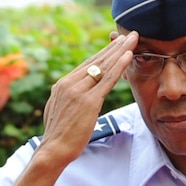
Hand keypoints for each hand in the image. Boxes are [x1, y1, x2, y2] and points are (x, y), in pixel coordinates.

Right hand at [38, 32, 137, 162]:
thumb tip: (72, 96)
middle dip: (114, 46)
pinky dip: (119, 66)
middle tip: (129, 34)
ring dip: (120, 51)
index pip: (87, 65)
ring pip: (104, 67)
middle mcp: (69, 84)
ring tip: (133, 38)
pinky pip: (107, 80)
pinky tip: (128, 55)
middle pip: (97, 61)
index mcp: (62, 85)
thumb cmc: (57, 136)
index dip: (104, 53)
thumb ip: (67, 99)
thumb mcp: (59, 111)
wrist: (52, 151)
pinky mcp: (88, 102)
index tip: (115, 44)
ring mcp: (78, 92)